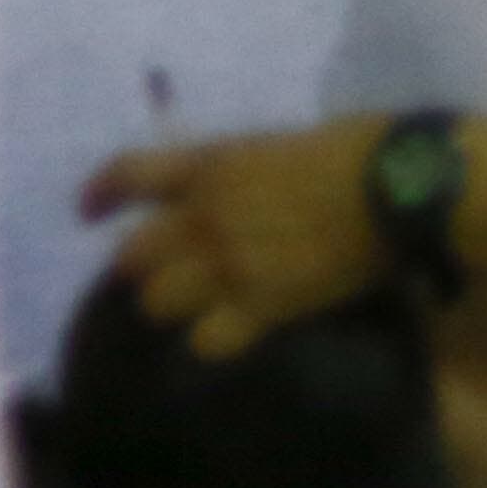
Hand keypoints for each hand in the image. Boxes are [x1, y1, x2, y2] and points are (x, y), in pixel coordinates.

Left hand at [82, 121, 392, 359]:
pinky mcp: (265, 303)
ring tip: (197, 307)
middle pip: (132, 257)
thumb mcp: (272, 146)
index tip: (86, 213)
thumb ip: (232, 172)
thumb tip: (218, 193)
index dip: (98, 194)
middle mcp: (204, 216)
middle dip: (142, 268)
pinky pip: (209, 340)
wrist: (400, 185)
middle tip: (165, 274)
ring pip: (159, 303)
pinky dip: (212, 341)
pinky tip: (229, 334)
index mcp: (207, 165)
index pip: (126, 175)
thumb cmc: (354, 150)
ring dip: (172, 306)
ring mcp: (230, 263)